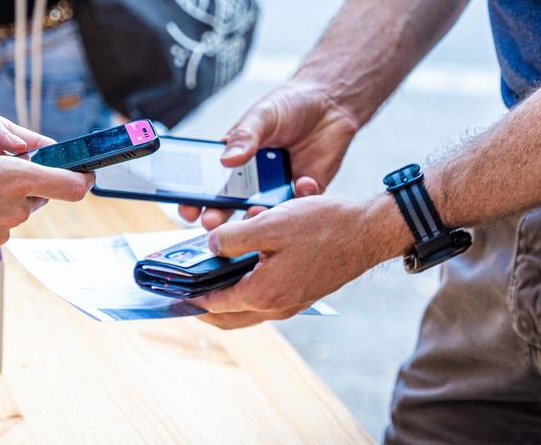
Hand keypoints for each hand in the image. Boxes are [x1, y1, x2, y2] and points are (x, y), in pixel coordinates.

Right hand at [179, 78, 360, 229]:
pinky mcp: (304, 190)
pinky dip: (300, 199)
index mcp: (236, 156)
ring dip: (258, 216)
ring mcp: (278, 185)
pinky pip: (299, 206)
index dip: (195, 197)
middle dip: (219, 217)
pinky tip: (303, 181)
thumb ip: (245, 136)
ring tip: (257, 213)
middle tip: (212, 225)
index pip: (209, 181)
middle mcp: (254, 176)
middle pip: (231, 204)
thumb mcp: (263, 114)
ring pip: (264, 212)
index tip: (187, 208)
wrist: (331, 102)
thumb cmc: (291, 103)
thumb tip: (226, 159)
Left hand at [191, 192, 408, 329]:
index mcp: (263, 293)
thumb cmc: (323, 227)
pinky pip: (266, 294)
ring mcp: (291, 303)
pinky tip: (253, 253)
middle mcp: (276, 306)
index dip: (189, 297)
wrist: (368, 233)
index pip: (214, 304)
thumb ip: (234, 238)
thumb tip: (212, 246)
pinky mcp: (302, 293)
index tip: (171, 293)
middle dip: (204, 306)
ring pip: (247, 306)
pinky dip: (252, 280)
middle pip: (228, 316)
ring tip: (218, 265)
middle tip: (184, 294)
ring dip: (229, 290)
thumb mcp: (270, 224)